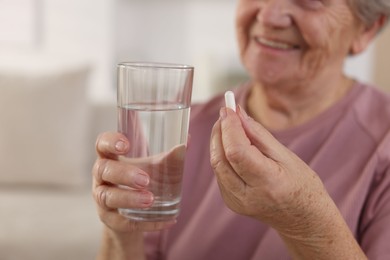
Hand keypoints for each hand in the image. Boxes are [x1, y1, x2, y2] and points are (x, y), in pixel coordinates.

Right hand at [92, 132, 176, 233]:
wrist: (134, 215)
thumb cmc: (143, 182)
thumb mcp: (155, 168)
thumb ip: (170, 156)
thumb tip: (187, 141)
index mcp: (111, 158)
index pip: (102, 144)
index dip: (110, 142)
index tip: (125, 145)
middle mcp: (102, 177)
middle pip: (103, 170)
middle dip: (124, 174)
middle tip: (145, 180)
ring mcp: (102, 199)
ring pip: (107, 197)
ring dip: (129, 198)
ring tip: (150, 200)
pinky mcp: (110, 220)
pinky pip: (123, 222)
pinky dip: (146, 223)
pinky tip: (167, 220)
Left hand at [210, 106, 332, 232]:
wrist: (303, 220)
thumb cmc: (301, 186)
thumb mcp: (287, 156)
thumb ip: (258, 135)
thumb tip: (238, 114)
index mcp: (268, 184)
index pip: (237, 152)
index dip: (229, 128)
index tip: (228, 108)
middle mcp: (247, 196)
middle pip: (220, 158)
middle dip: (220, 131)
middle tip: (227, 113)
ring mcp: (236, 202)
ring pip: (217, 164)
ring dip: (219, 141)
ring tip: (231, 125)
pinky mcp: (230, 201)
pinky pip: (220, 172)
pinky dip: (223, 154)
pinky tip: (233, 144)